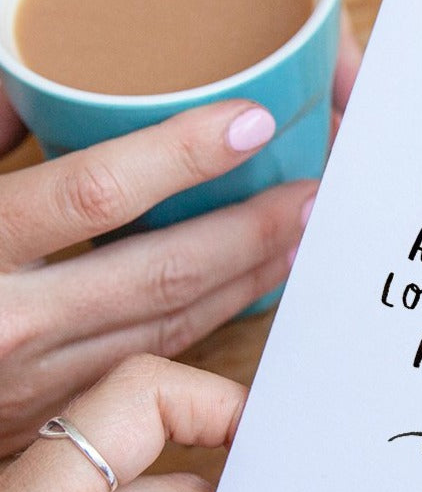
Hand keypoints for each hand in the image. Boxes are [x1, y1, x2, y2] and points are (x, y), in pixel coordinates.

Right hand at [0, 100, 317, 455]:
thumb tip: (39, 82)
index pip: (94, 196)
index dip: (180, 156)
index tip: (250, 123)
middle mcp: (7, 324)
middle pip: (162, 271)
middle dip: (251, 230)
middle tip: (320, 191)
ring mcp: (37, 379)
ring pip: (171, 321)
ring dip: (247, 277)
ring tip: (304, 234)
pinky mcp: (53, 409)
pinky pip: (152, 354)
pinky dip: (209, 317)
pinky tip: (250, 286)